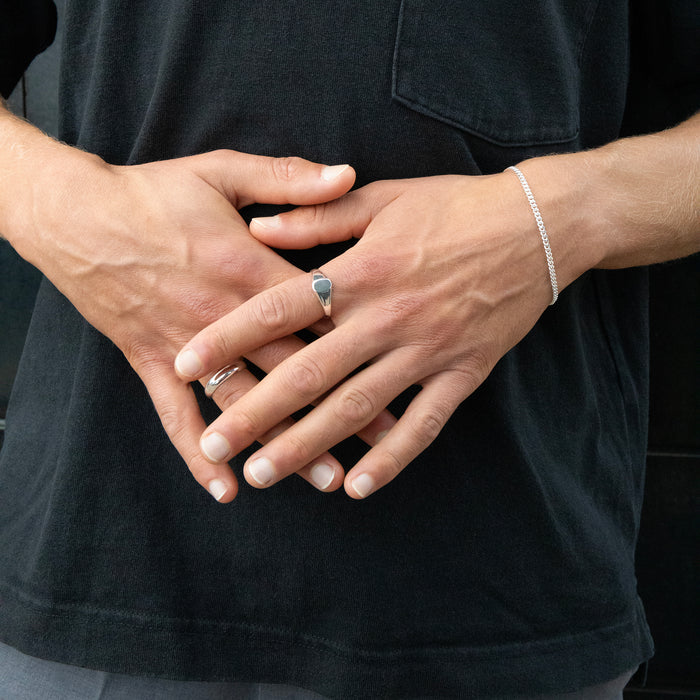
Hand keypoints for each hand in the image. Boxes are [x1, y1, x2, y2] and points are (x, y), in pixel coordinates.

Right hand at [1, 130, 393, 500]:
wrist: (77, 217)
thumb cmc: (154, 193)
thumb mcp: (222, 172)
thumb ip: (288, 179)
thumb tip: (348, 173)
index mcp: (249, 268)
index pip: (316, 315)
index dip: (362, 343)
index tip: (402, 370)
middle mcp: (224, 318)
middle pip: (293, 369)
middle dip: (340, 405)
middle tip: (382, 439)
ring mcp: (186, 348)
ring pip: (247, 405)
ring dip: (287, 443)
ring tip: (328, 477)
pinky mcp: (152, 363)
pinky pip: (176, 417)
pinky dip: (198, 453)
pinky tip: (225, 488)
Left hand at [175, 170, 592, 496]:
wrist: (537, 225)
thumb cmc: (454, 206)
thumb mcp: (383, 197)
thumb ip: (317, 216)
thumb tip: (255, 226)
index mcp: (363, 270)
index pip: (280, 306)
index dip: (228, 336)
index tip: (185, 364)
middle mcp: (389, 316)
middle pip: (310, 370)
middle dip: (257, 411)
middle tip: (215, 444)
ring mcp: (428, 350)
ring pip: (358, 407)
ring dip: (310, 444)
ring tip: (265, 473)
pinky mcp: (463, 373)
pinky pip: (424, 424)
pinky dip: (392, 458)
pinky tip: (358, 487)